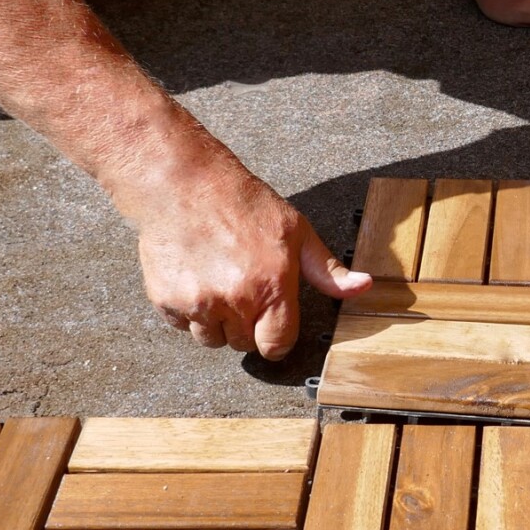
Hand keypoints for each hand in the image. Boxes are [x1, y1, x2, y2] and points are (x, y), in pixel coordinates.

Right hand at [129, 154, 370, 359]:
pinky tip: (196, 277)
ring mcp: (197, 303)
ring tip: (218, 281)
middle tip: (243, 287)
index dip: (276, 336)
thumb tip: (363, 287)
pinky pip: (181, 325)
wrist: (184, 183)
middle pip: (244, 344)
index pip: (276, 346)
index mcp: (271, 286)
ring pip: (211, 340)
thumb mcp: (296, 230)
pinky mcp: (166, 300)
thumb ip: (327, 269)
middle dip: (247, 324)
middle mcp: (234, 300)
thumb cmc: (242, 202)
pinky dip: (187, 310)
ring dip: (216, 321)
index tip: (272, 324)